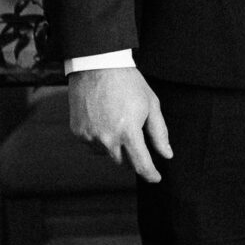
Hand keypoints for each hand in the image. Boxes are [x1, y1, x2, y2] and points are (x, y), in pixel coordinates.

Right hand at [67, 68, 172, 183]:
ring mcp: (90, 137)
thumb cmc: (129, 83)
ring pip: (107, 154)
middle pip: (124, 162)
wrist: (96, 65)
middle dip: (133, 155)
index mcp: (128, 133)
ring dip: (116, 146)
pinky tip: (105, 120)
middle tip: (137, 137)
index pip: (141, 165)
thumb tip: (167, 155)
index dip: (151, 174)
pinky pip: (93, 145)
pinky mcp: (78, 132)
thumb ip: (159, 133)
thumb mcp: (151, 105)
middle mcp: (107, 139)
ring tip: (119, 121)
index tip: (156, 178)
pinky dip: (101, 138)